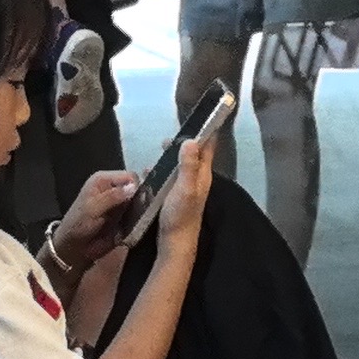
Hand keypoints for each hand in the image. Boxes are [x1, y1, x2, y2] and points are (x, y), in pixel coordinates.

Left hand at [55, 169, 143, 271]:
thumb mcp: (93, 208)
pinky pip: (137, 214)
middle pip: (137, 188)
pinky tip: (140, 225)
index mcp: (104, 180)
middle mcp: (113, 188)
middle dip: (142, 198)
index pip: (129, 176)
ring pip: (139, 202)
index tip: (143, 199)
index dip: (138, 186)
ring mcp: (119, 203)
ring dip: (142, 210)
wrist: (73, 246)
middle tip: (145, 211)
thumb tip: (133, 187)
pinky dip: (139, 219)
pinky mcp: (123, 217)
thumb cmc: (78, 224)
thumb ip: (112, 197)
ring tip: (143, 219)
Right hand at [157, 122, 216, 241]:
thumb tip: (191, 140)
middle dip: (184, 142)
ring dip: (172, 155)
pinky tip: (150, 171)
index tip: (200, 116)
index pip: (208, 147)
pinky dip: (162, 170)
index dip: (206, 131)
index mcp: (202, 174)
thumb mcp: (185, 188)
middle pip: (194, 154)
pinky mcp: (176, 196)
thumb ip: (188, 165)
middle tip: (169, 136)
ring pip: (181, 165)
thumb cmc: (181, 215)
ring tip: (161, 148)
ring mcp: (187, 187)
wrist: (175, 242)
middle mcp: (197, 178)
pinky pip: (170, 177)